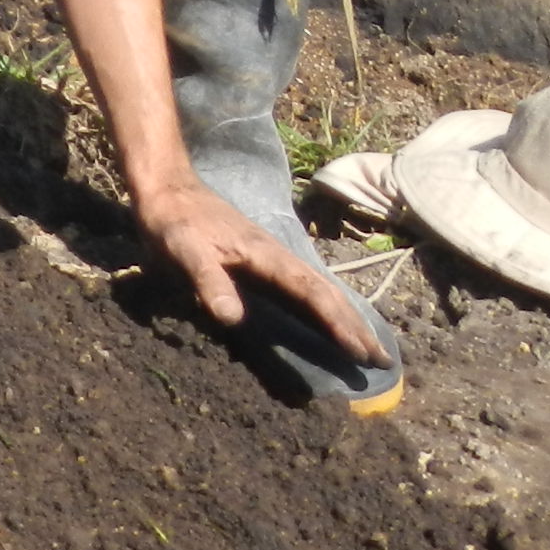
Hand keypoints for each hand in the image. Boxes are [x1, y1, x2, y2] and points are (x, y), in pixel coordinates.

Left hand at [134, 176, 384, 363]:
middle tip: (382, 361)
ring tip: (370, 348)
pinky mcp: (262, 262)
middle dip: (356, 326)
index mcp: (266, 256)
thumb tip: (233, 318)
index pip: (312, 292)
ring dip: (347, 318)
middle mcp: (278, 257)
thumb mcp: (184, 251)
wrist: (166, 188)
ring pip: (320, 290)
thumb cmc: (175, 221)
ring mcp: (272, 259)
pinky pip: (305, 288)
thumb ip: (209, 280)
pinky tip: (331, 320)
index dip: (337, 322)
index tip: (361, 351)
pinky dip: (326, 307)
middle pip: (327, 293)